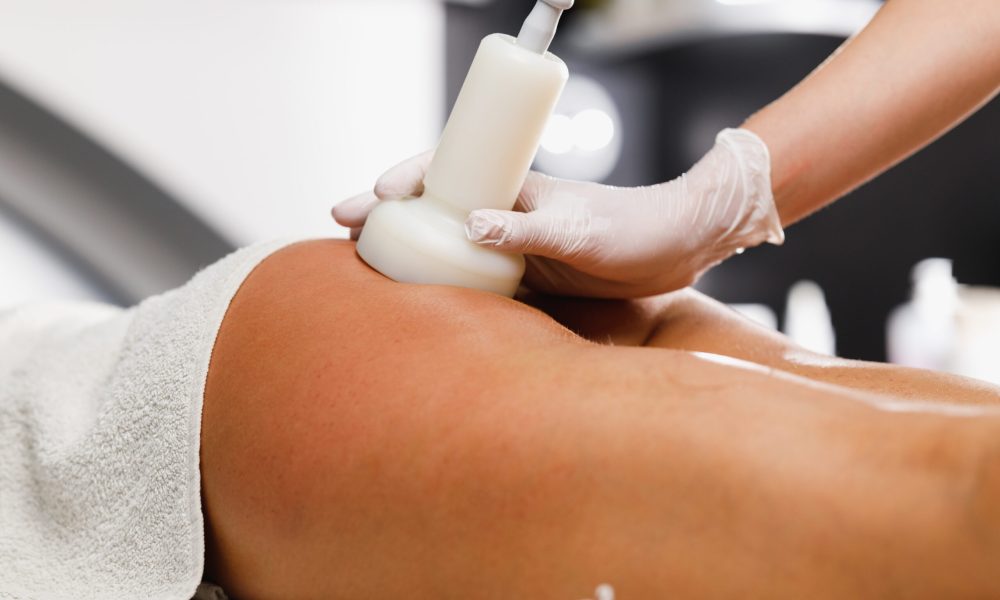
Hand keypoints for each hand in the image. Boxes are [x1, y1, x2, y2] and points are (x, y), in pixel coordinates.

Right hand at [333, 129, 783, 297]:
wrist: (678, 248)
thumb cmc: (635, 226)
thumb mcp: (581, 230)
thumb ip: (527, 229)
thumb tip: (470, 225)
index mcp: (515, 187)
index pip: (450, 170)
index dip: (407, 179)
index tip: (375, 195)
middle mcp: (507, 212)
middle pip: (436, 207)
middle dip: (389, 213)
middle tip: (342, 223)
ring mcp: (514, 244)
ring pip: (450, 244)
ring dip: (411, 251)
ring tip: (365, 263)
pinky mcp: (528, 276)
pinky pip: (476, 279)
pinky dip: (445, 285)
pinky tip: (420, 300)